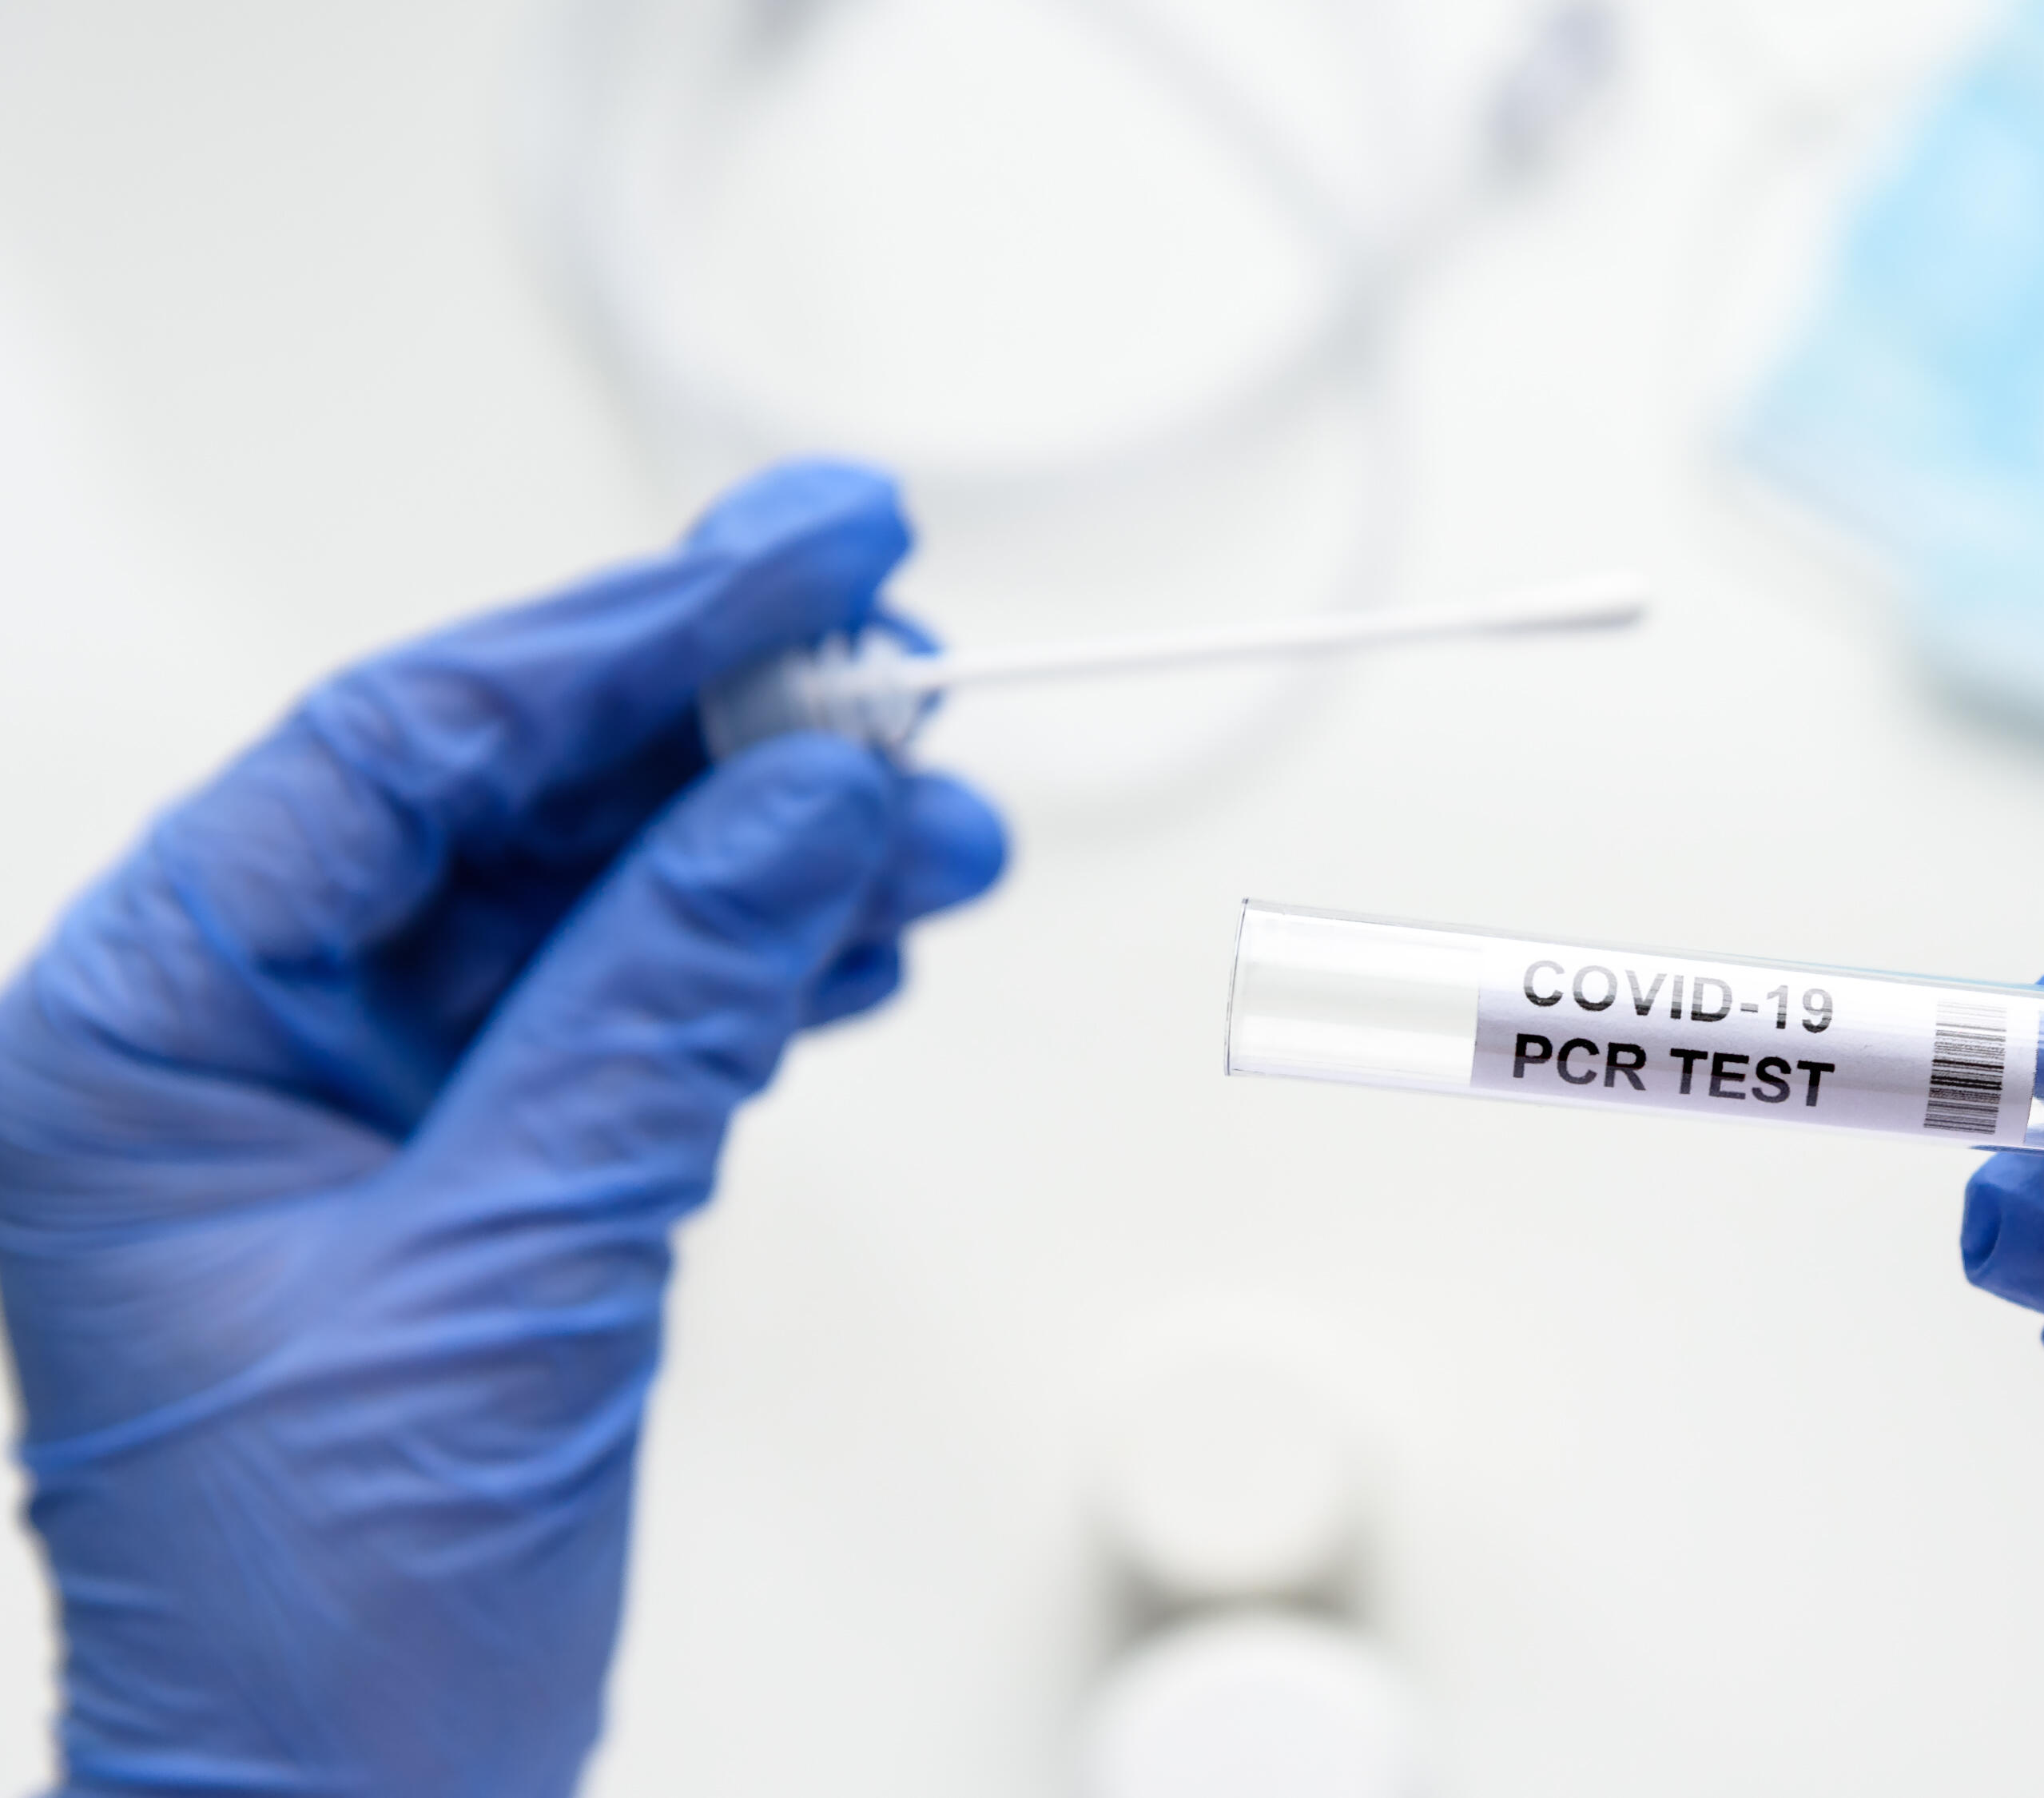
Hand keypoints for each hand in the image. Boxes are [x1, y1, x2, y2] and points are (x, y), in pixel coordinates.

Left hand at [0, 462, 1005, 1795]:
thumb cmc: (311, 1610)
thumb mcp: (503, 1259)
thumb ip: (661, 999)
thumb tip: (800, 801)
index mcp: (143, 1020)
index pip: (402, 746)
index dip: (620, 630)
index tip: (800, 554)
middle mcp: (240, 1034)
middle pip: (508, 797)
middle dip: (720, 730)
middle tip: (901, 656)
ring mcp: (365, 1102)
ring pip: (596, 897)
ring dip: (777, 851)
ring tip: (938, 821)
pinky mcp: (484, 1171)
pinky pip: (637, 1006)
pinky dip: (766, 964)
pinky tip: (866, 928)